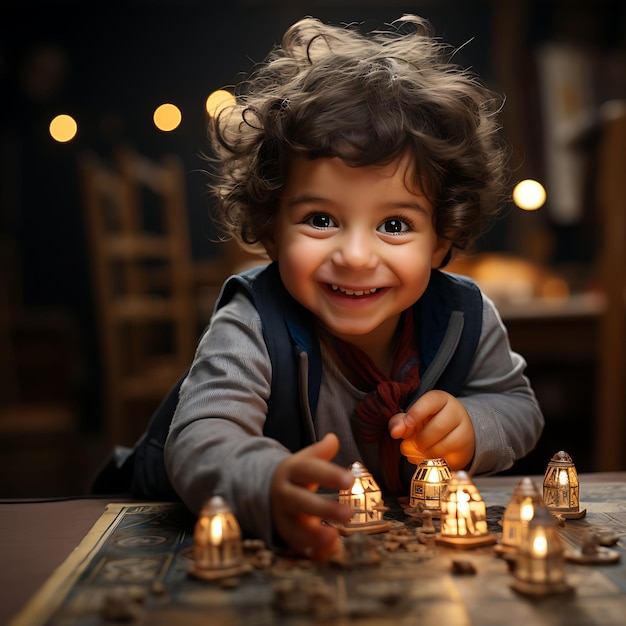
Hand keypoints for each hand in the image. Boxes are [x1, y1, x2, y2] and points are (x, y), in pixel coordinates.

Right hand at [270, 433, 353, 560]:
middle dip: (324, 509)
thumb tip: (333, 438)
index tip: (350, 480)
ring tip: (336, 539)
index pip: (309, 470)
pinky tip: (330, 552)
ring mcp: (282, 516)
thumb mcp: (305, 459)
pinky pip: (296, 545)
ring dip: (314, 535)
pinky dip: (312, 551)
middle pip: (301, 501)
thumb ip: (320, 451)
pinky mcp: (283, 535)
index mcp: (291, 471)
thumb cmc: (296, 475)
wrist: (264, 490)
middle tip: (349, 514)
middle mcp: (284, 494)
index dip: (328, 475)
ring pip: (294, 528)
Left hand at [388, 390, 474, 469]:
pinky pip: (450, 457)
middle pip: (437, 427)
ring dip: (429, 451)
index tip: (408, 423)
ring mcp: (464, 428)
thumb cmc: (428, 424)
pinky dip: (437, 459)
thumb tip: (395, 431)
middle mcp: (455, 411)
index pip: (431, 400)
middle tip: (416, 443)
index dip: (417, 412)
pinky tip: (432, 456)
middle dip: (422, 439)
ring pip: (445, 444)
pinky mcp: (466, 447)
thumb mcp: (412, 420)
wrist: (451, 436)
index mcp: (439, 399)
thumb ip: (400, 422)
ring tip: (424, 450)